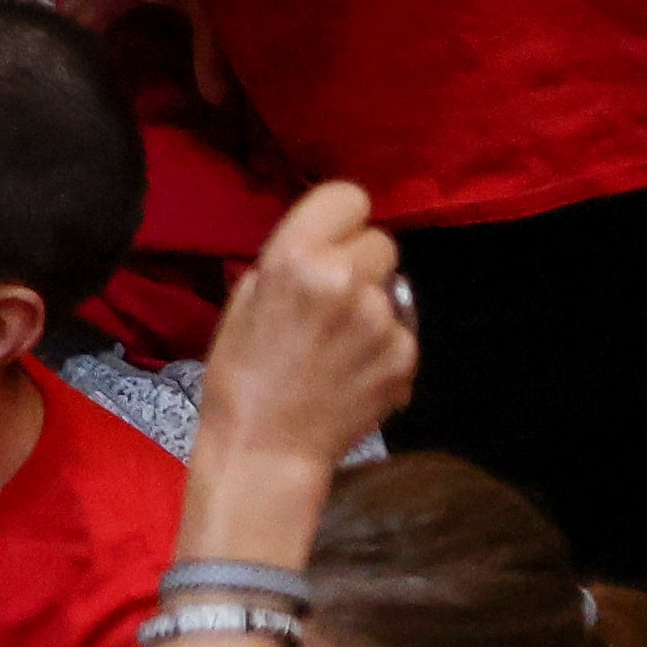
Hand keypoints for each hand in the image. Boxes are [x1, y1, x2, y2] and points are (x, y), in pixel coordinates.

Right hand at [195, 181, 419, 476]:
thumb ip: (290, 260)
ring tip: (340, 343)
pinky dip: (384, 347)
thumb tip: (329, 243)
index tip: (331, 242)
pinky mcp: (405, 357)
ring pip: (394, 288)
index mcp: (294, 258)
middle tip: (333, 299)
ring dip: (373, 305)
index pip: (349, 197)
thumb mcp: (246, 298)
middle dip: (360, 264)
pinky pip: (402, 331)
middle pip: (381, 242)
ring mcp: (381, 321)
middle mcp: (344, 280)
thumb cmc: (240, 373)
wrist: (266, 449)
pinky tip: (354, 371)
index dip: (340, 220)